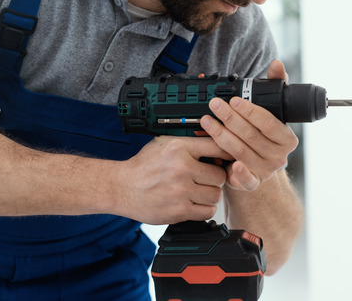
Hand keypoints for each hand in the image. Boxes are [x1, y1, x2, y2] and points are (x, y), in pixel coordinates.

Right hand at [114, 136, 230, 224]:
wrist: (121, 187)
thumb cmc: (143, 166)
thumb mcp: (164, 143)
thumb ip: (189, 143)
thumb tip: (216, 141)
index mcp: (179, 148)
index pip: (218, 147)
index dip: (227, 153)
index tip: (230, 158)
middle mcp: (181, 168)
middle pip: (220, 175)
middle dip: (216, 177)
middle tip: (207, 178)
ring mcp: (181, 191)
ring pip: (216, 194)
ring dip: (211, 194)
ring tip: (200, 191)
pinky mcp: (179, 210)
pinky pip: (208, 211)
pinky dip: (205, 208)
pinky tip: (196, 202)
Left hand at [200, 60, 299, 191]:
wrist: (257, 166)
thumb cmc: (262, 136)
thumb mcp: (271, 112)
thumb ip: (274, 87)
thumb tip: (276, 64)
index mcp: (287, 139)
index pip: (269, 123)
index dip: (251, 111)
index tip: (234, 100)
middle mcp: (279, 156)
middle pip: (252, 136)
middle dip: (230, 119)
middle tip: (214, 105)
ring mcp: (266, 171)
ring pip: (241, 152)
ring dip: (221, 135)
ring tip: (207, 120)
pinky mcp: (253, 183)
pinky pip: (246, 180)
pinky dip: (238, 173)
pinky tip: (229, 164)